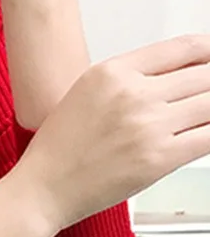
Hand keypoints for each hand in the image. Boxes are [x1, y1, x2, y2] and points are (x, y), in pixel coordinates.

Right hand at [16, 35, 209, 228]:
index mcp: (112, 72)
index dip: (209, 52)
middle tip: (207, 94)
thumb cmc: (57, 151)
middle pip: (205, 74)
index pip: (183, 48)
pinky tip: (205, 134)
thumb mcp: (85, 94)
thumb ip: (127, 81)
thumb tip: (171, 78)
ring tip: (203, 116)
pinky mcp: (160, 157)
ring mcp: (148, 125)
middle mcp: (132, 93)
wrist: (43, 188)